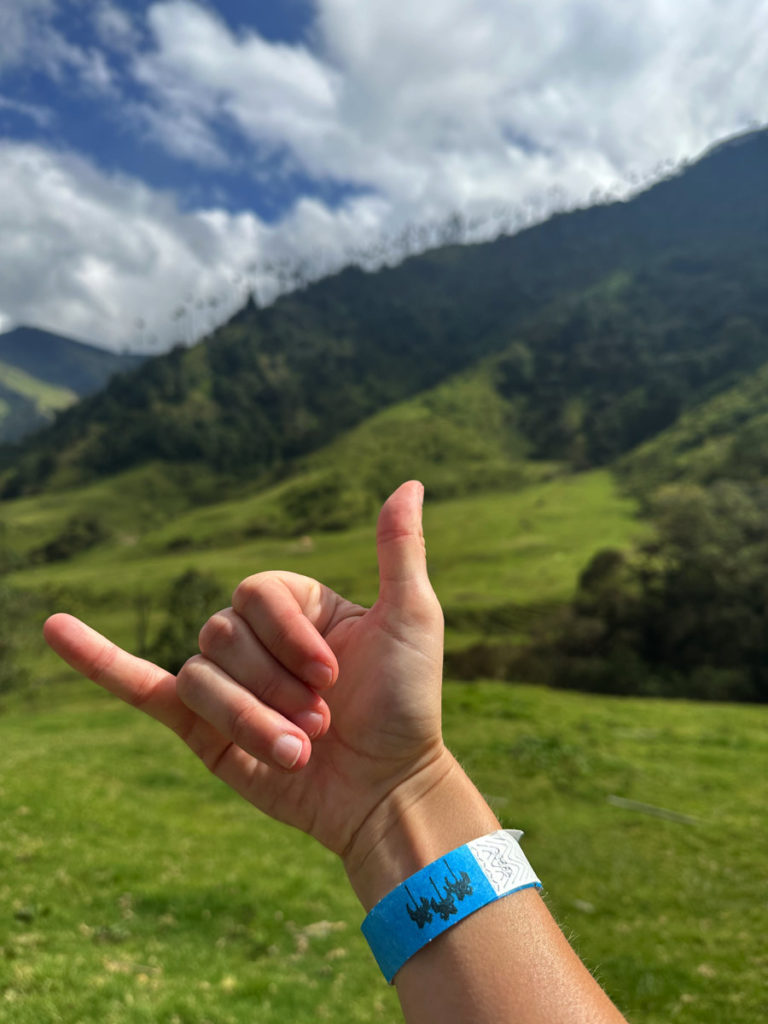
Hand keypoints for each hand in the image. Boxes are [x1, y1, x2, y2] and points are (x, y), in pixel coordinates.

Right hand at [43, 481, 447, 869]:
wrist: (388, 788)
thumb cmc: (407, 702)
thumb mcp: (412, 617)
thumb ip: (398, 551)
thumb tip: (410, 483)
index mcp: (294, 606)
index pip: (254, 593)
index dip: (289, 635)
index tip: (334, 674)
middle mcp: (255, 638)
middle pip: (222, 636)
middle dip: (275, 686)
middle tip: (323, 720)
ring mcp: (226, 681)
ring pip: (200, 678)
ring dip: (250, 719)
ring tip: (301, 750)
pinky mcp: (201, 727)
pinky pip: (139, 685)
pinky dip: (96, 660)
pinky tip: (54, 628)